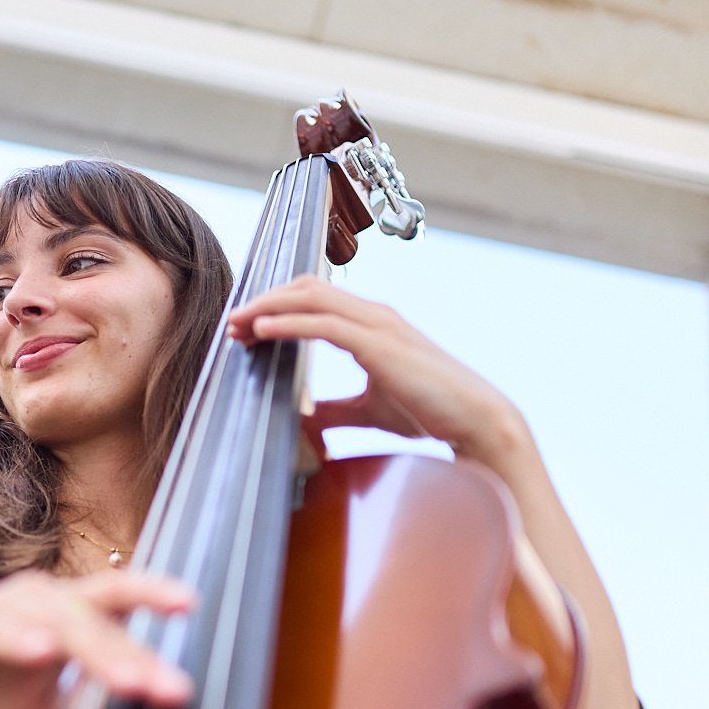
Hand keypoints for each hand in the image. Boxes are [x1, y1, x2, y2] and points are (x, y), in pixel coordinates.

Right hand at [0, 570, 194, 708]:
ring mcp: (5, 609)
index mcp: (66, 608)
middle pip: (98, 616)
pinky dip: (21, 640)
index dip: (154, 594)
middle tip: (173, 689)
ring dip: (98, 652)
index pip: (118, 595)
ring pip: (60, 623)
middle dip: (137, 654)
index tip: (194, 607)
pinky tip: (43, 653)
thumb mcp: (40, 707)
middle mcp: (42, 598)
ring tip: (130, 682)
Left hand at [227, 275, 526, 459]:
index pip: (314, 298)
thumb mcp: (367, 411)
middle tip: (233, 324)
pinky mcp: (378, 344)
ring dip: (268, 307)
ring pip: (310, 297)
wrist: (475, 420)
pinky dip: (289, 323)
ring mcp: (377, 324)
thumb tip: (303, 419)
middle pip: (305, 288)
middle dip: (264, 301)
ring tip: (238, 325)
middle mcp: (372, 315)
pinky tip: (263, 330)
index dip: (275, 306)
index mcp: (370, 324)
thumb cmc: (430, 411)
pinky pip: (324, 323)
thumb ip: (334, 411)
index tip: (245, 328)